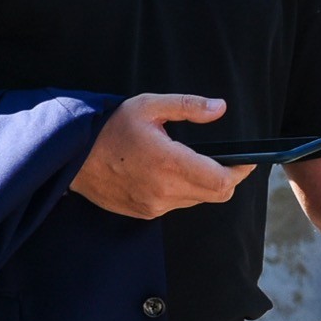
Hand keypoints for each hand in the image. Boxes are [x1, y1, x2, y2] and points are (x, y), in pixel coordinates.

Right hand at [69, 94, 253, 219]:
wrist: (73, 157)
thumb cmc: (111, 128)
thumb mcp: (149, 106)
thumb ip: (189, 106)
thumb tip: (220, 108)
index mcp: (169, 163)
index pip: (221, 181)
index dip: (240, 172)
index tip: (246, 161)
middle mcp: (164, 191)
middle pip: (216, 195)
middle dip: (225, 179)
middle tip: (226, 161)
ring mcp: (154, 206)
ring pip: (196, 200)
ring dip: (201, 185)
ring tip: (188, 162)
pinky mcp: (145, 213)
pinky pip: (176, 205)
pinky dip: (181, 191)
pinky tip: (166, 173)